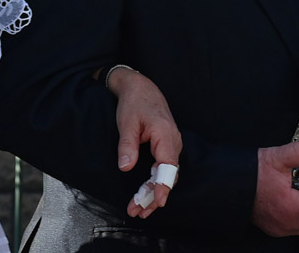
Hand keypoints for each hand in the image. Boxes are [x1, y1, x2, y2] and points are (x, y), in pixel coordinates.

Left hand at [107, 67, 180, 217]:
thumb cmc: (134, 102)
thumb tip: (125, 167)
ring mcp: (171, 145)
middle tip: (137, 211)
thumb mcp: (126, 122)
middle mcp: (173, 142)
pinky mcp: (166, 147)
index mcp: (165, 135)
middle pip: (168, 176)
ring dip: (153, 192)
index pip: (168, 166)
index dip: (163, 186)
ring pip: (166, 175)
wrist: (140, 87)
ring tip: (139, 209)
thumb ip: (127, 145)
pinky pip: (164, 169)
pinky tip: (146, 194)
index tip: (158, 201)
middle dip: (153, 196)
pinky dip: (155, 182)